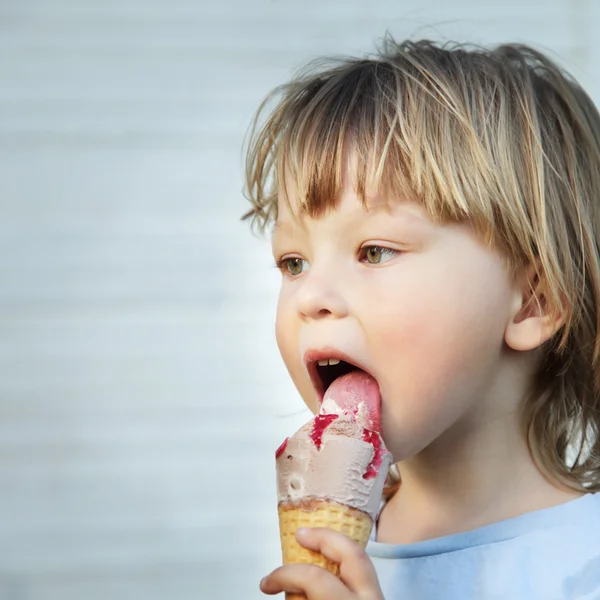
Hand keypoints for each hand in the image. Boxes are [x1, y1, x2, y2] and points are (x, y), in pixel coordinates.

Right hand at [260, 527, 384, 598]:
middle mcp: (370, 599)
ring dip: (337, 546)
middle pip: (351, 553)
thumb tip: (285, 588)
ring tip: (314, 542)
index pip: (316, 578)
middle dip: (323, 537)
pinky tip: (333, 566)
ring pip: (363, 560)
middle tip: (299, 535)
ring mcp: (380, 599)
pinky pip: (366, 575)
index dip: (286, 575)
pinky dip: (347, 565)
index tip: (269, 582)